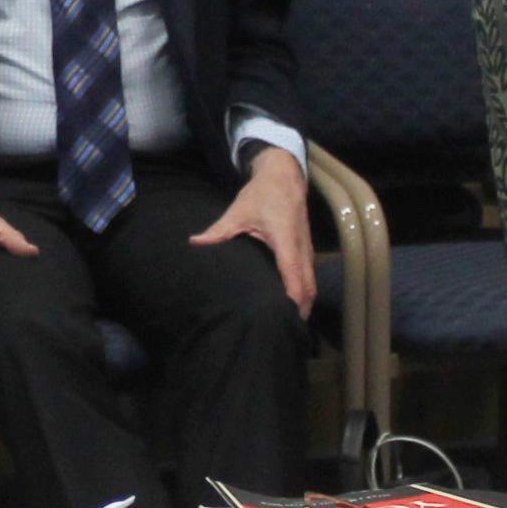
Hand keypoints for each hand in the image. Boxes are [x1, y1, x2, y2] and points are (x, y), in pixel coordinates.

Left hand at [190, 145, 318, 316]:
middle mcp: (301, 246)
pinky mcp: (307, 249)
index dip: (292, 296)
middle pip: (308, 285)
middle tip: (286, 331)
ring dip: (304, 303)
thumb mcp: (238, 210)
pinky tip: (294, 306)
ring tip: (290, 325)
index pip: (292, 273)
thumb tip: (194, 242)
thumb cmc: (262, 194)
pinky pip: (309, 276)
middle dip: (300, 309)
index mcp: (285, 238)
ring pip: (311, 282)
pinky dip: (305, 292)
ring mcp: (307, 248)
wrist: (284, 176)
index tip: (286, 316)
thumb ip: (218, 230)